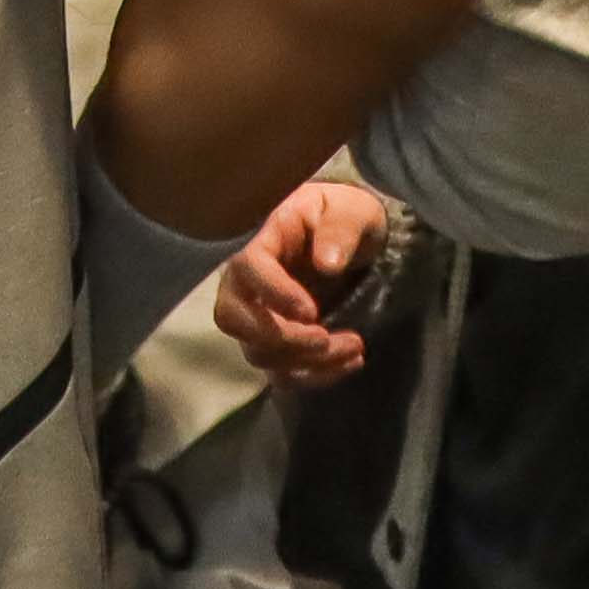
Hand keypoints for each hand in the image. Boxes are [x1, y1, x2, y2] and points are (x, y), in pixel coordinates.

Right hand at [214, 176, 401, 387]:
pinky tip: (350, 362)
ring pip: (260, 353)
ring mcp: (259, 314)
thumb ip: (340, 230)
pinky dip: (315, 376)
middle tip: (324, 337)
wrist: (351, 238)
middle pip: (232, 318)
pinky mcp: (277, 341)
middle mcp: (248, 281)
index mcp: (261, 239)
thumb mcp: (351, 211)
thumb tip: (326, 263)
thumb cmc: (344, 216)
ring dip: (306, 362)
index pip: (247, 267)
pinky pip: (282, 372)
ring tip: (355, 346)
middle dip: (279, 338)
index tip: (311, 311)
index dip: (273, 293)